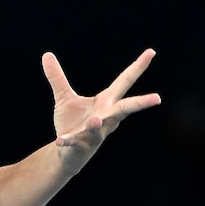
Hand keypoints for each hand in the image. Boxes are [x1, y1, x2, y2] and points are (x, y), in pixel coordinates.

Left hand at [42, 48, 160, 172]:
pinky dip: (67, 141)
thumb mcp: (64, 97)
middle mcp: (105, 117)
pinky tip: (59, 140)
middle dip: (141, 103)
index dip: (138, 67)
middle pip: (126, 108)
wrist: (67, 152)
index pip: (125, 82)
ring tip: (97, 119)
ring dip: (98, 124)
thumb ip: (57, 77)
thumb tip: (46, 55)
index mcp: (106, 102)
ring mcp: (94, 133)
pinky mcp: (80, 144)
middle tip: (158, 98)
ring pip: (100, 128)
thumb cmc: (73, 123)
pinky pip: (74, 142)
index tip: (151, 52)